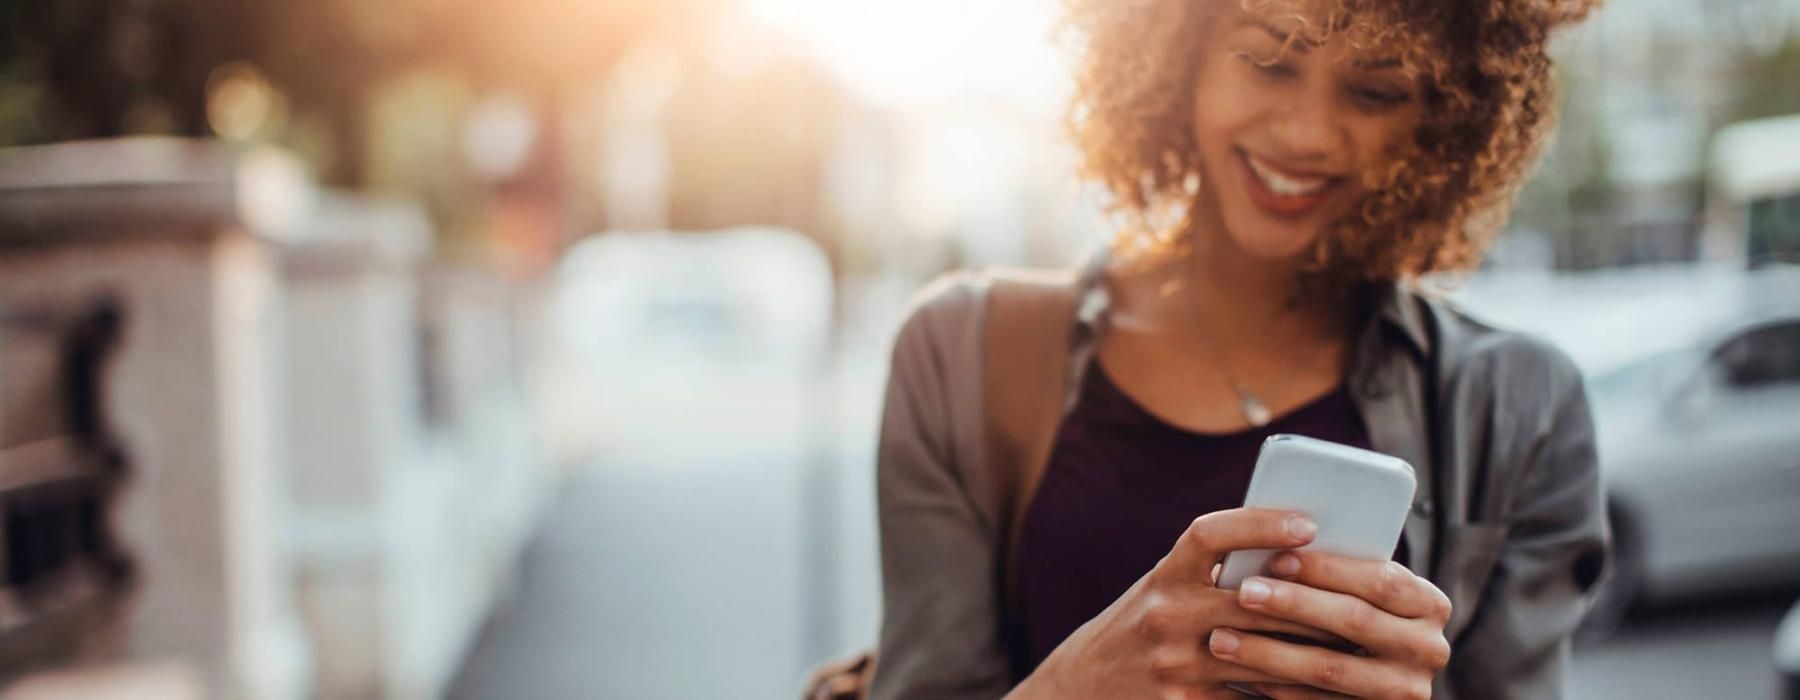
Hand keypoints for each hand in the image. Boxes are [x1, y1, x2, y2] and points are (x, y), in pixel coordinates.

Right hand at [1011, 509, 1337, 699]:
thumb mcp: (1164, 589)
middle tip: (1367, 599)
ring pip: (1266, 656)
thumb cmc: (1141, 628)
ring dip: (1317, 654)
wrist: (1082, 685)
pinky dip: (1292, 697)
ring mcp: (1174, 664)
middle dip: (1315, 603)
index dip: (1260, 523)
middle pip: (1258, 602)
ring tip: (1359, 647)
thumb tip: (1296, 557)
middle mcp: (1166, 614)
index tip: (1308, 523)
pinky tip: (1325, 693)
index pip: (1211, 534)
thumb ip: (1214, 574)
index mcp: (1164, 575)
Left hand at [1208, 551, 1452, 699]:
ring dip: (1271, 652)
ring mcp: (1406, 690)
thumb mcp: (1362, 592)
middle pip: (1355, 620)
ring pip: (1331, 667)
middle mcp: (1429, 649)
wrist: (1374, 679)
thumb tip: (1279, 540)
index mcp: (1429, 604)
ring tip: (1222, 638)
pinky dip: (1278, 687)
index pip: (1379, 580)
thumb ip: (1339, 573)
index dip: (1327, 569)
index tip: (1277, 558)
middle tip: (1244, 592)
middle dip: (1294, 604)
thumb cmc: (1353, 615)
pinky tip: (1243, 674)